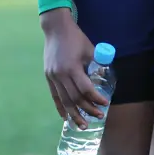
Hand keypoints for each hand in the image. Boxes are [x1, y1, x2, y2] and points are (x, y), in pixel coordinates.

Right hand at [40, 8, 108, 127]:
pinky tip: (65, 117)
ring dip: (74, 114)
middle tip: (99, 116)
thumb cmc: (76, 38)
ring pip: (64, 100)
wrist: (55, 29)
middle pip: (75, 98)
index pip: (85, 89)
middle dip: (87, 109)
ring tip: (83, 124)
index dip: (96, 98)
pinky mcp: (48, 77)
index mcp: (72, 67)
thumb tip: (105, 75)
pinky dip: (60, 108)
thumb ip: (97, 63)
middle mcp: (61, 74)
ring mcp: (53, 77)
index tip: (105, 103)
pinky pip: (54, 96)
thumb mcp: (90, 48)